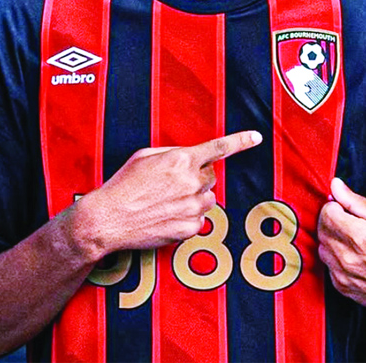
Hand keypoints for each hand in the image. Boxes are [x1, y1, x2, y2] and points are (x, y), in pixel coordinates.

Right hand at [75, 131, 262, 258]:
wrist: (108, 219)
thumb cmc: (123, 184)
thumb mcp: (145, 155)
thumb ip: (173, 153)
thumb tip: (190, 157)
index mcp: (181, 159)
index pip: (218, 148)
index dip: (241, 141)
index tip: (257, 137)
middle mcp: (191, 181)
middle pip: (210, 176)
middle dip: (196, 178)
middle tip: (171, 185)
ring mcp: (192, 206)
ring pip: (208, 198)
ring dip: (195, 197)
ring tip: (168, 202)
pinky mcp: (189, 228)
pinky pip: (200, 219)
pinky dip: (189, 217)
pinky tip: (167, 216)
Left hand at [317, 178, 365, 318]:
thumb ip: (356, 201)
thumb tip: (336, 185)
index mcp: (358, 236)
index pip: (326, 211)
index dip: (336, 205)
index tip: (346, 208)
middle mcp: (346, 258)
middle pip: (322, 229)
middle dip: (332, 220)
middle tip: (351, 222)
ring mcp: (343, 275)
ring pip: (322, 247)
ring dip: (332, 239)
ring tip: (354, 240)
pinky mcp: (344, 288)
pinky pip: (328, 266)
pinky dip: (336, 258)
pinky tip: (355, 257)